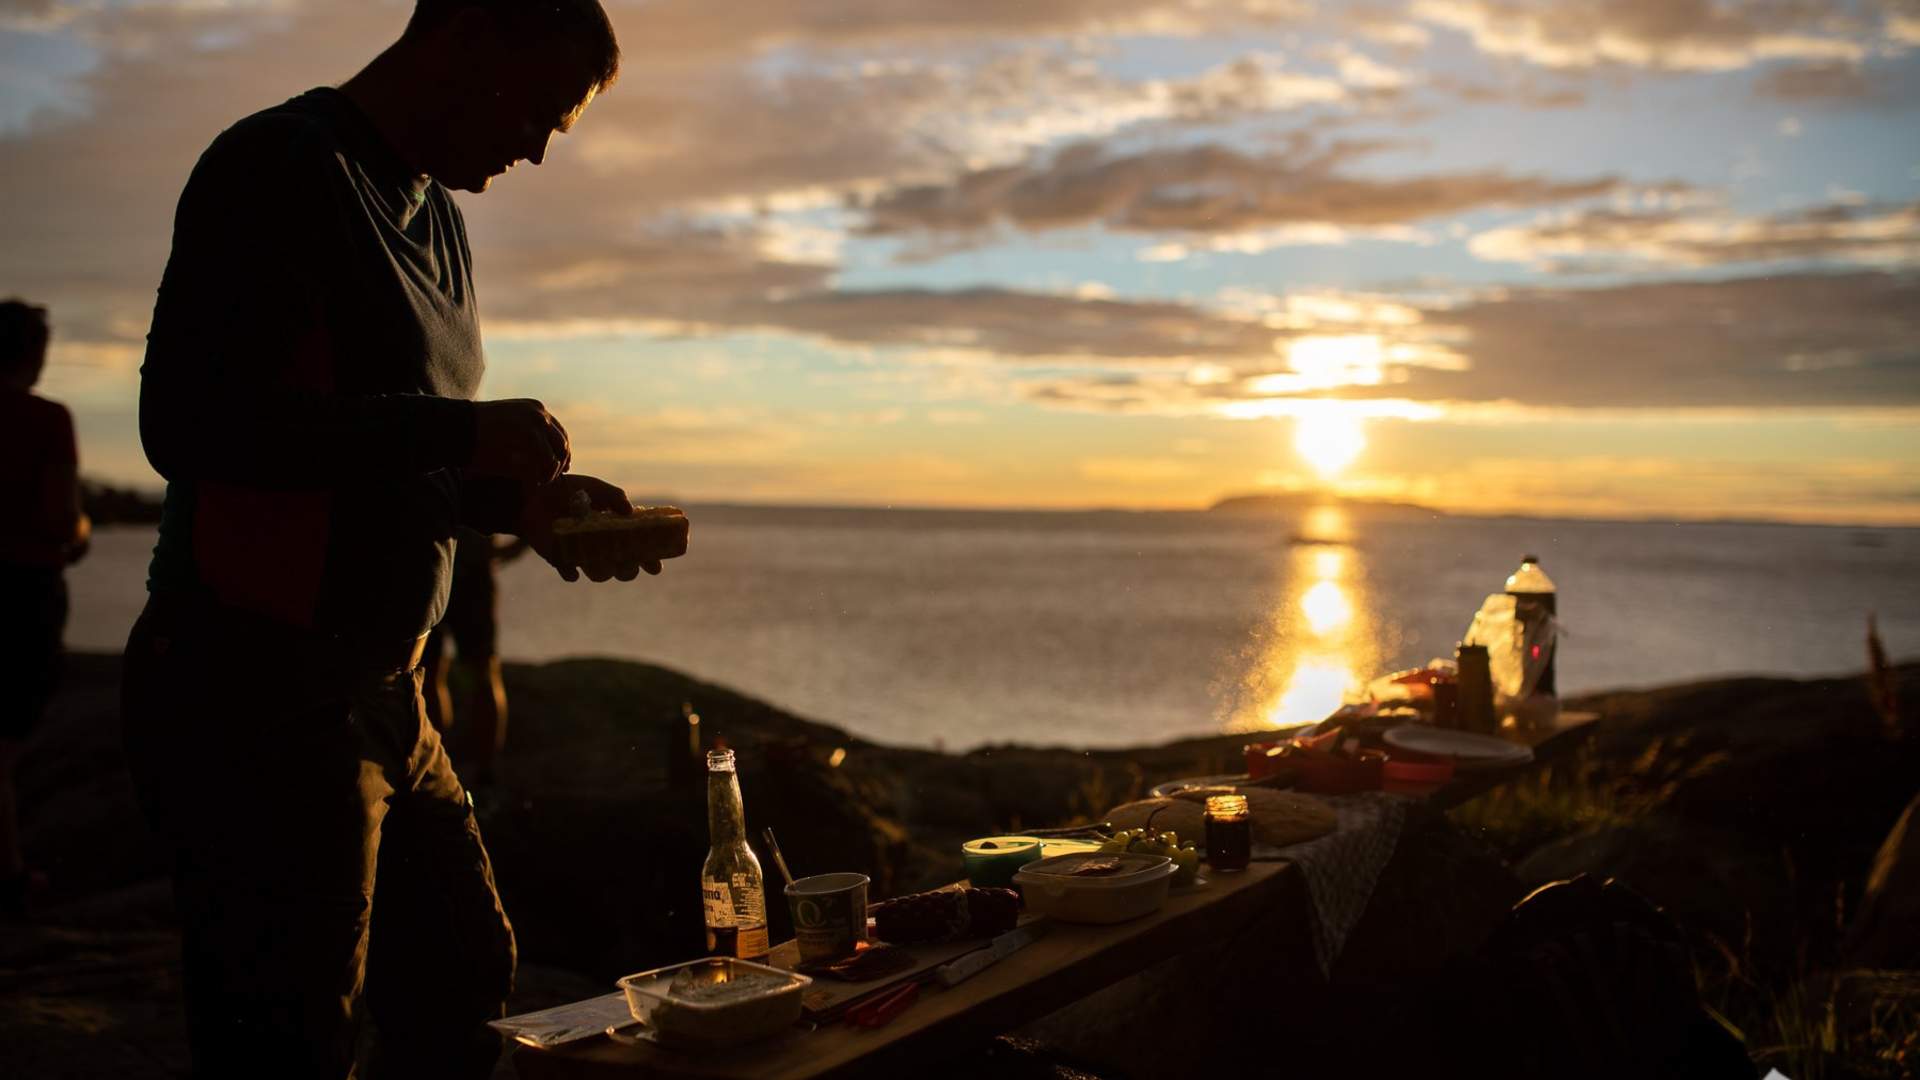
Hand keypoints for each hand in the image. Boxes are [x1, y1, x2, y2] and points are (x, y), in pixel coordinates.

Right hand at [471, 399, 570, 483]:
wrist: (457, 427)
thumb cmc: (476, 435)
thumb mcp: (506, 436)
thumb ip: (526, 446)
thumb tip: (545, 464)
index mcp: (534, 409)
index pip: (558, 433)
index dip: (561, 454)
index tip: (559, 470)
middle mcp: (539, 412)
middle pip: (562, 443)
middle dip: (559, 464)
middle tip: (548, 480)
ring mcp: (535, 420)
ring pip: (558, 452)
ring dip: (551, 470)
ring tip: (540, 482)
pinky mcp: (529, 432)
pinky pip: (547, 458)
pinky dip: (545, 472)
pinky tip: (536, 481)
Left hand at [521, 474, 663, 582]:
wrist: (534, 494)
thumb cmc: (568, 489)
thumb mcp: (594, 487)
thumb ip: (614, 496)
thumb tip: (630, 511)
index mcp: (615, 530)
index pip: (639, 549)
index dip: (650, 560)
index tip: (656, 566)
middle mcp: (602, 546)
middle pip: (624, 570)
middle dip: (629, 570)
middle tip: (628, 561)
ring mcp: (583, 555)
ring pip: (601, 575)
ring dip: (603, 570)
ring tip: (597, 556)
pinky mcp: (562, 560)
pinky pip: (571, 575)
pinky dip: (572, 573)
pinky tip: (571, 567)